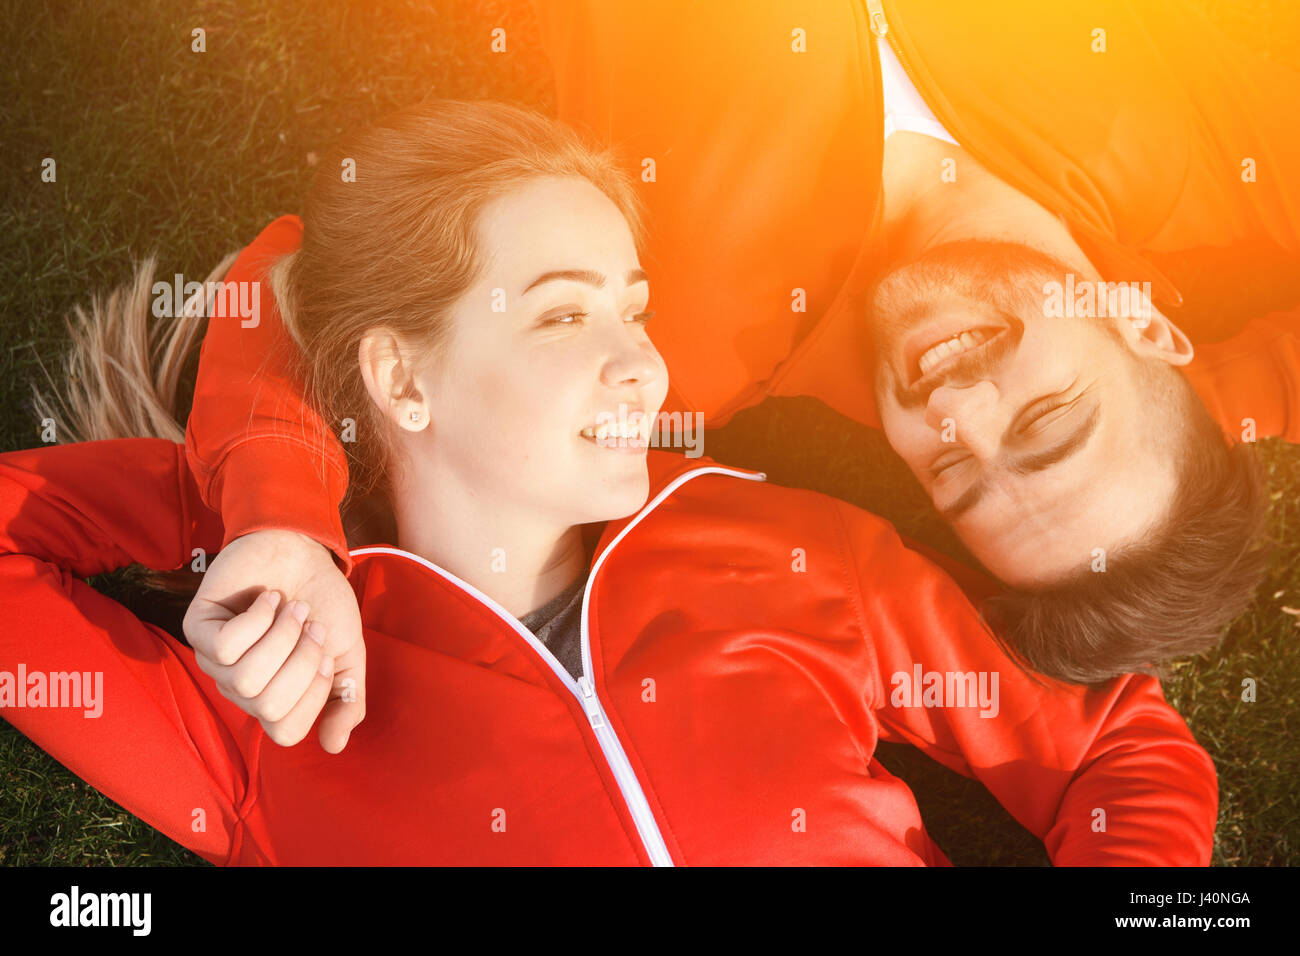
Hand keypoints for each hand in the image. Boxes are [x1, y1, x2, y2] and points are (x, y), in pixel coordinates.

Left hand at [182, 529, 365, 752]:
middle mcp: (239, 688)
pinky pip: (226, 646)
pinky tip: (269, 599)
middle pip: (267, 705)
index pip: (285, 731)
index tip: (328, 656)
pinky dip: (258, 619)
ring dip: (281, 636)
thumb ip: (347, 700)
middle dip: (301, 661)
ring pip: (246, 677)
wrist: (302, 552)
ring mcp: (215, 660)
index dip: (313, 697)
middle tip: (313, 627)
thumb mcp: (347, 655)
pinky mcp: (198, 628)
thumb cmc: (323, 603)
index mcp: (273, 699)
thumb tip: (334, 747)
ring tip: (293, 609)